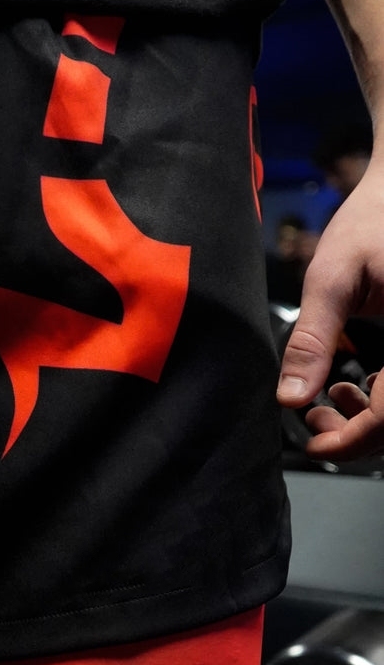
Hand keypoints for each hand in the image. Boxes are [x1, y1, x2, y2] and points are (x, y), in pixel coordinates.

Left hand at [276, 159, 383, 460]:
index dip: (353, 442)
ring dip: (368, 424)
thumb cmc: (375, 219)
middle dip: (357, 437)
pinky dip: (380, 403)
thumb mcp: (334, 276)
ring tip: (325, 406)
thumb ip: (312, 338)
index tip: (314, 445)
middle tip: (312, 426)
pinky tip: (348, 390)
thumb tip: (289, 397)